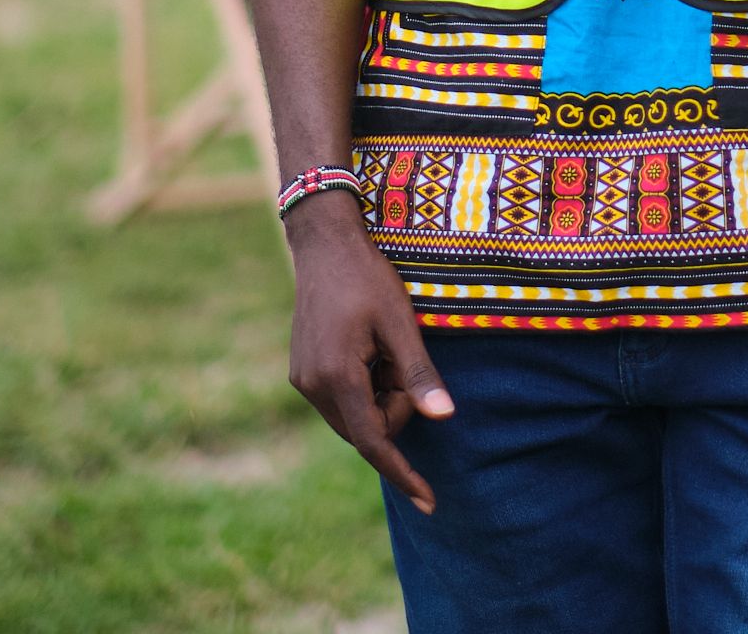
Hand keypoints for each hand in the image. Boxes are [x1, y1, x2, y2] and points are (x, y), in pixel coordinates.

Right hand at [284, 197, 453, 512]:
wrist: (324, 246)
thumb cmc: (368, 278)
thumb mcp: (401, 323)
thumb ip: (419, 374)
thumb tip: (444, 418)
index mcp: (337, 377)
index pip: (375, 441)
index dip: (404, 473)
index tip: (429, 502)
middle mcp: (313, 387)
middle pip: (368, 429)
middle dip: (396, 407)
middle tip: (403, 358)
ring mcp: (303, 381)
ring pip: (356, 416)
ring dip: (380, 395)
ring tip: (384, 348)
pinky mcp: (303, 372)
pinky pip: (343, 400)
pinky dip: (366, 387)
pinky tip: (371, 349)